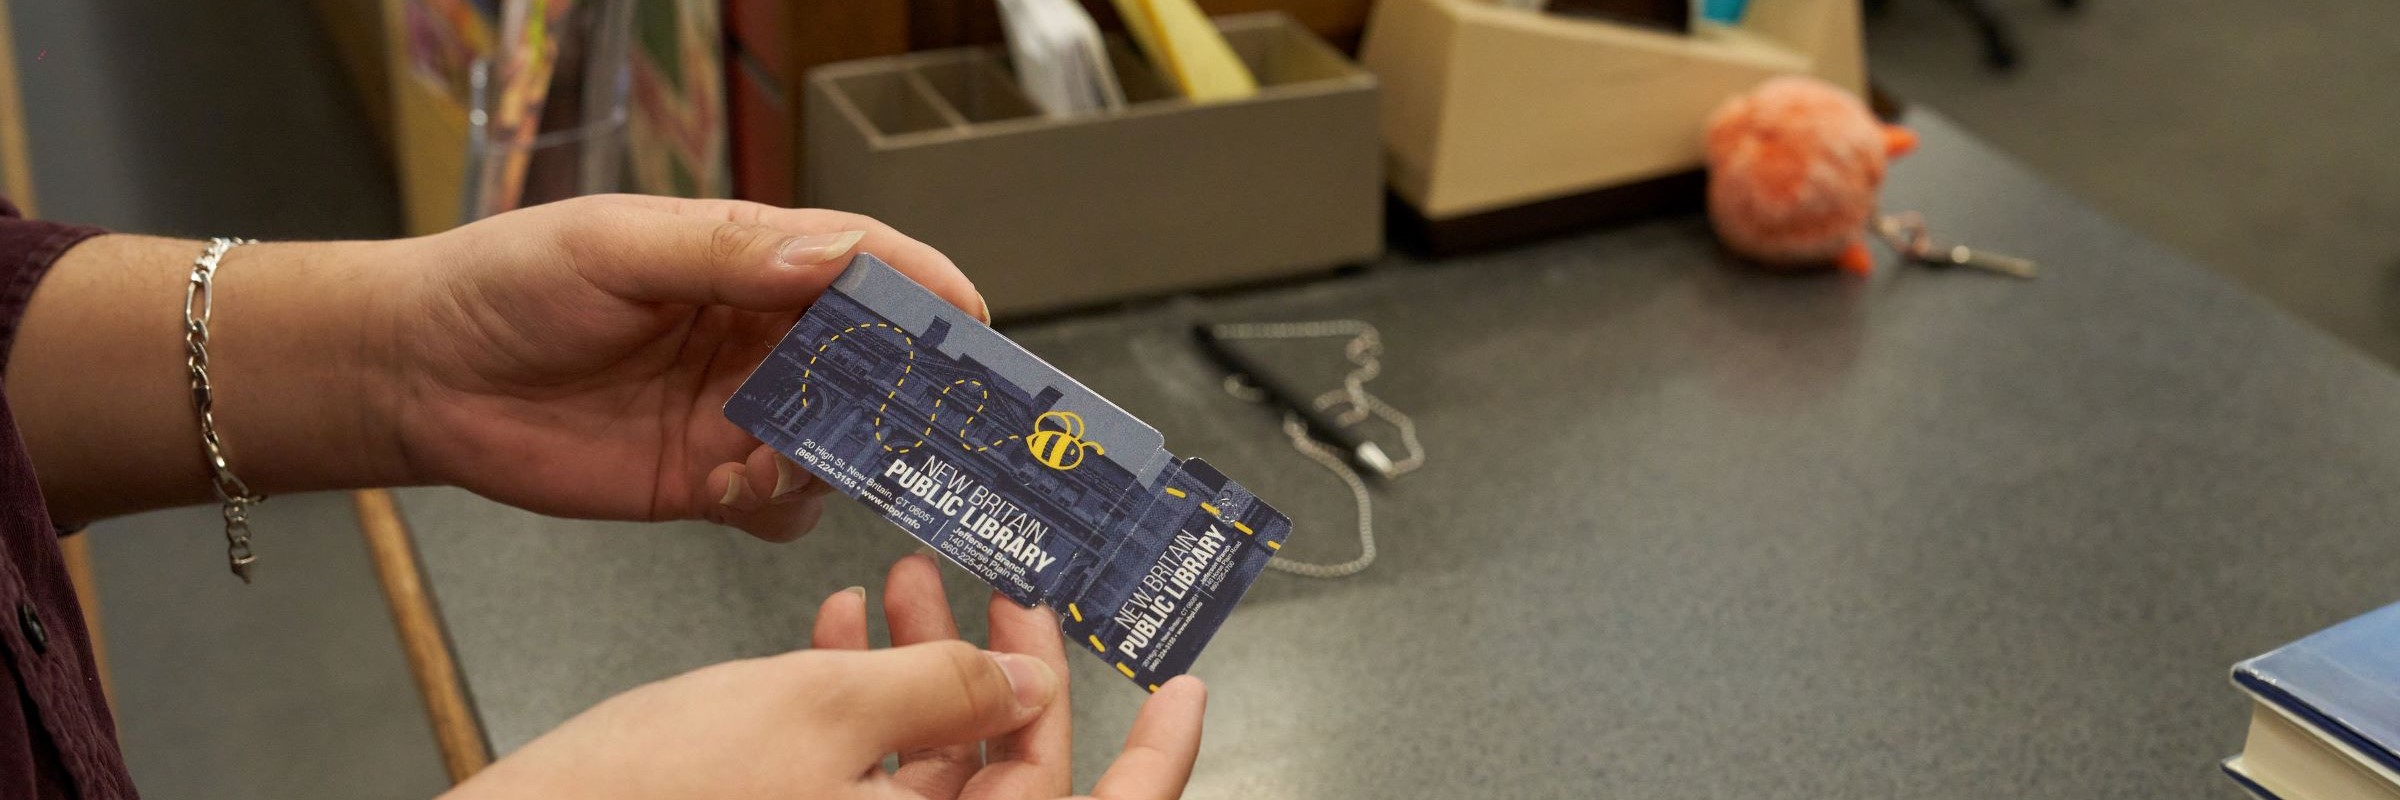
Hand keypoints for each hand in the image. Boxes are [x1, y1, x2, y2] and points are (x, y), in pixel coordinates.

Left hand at [387, 195, 987, 539]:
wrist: (422, 373)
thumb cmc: (509, 283)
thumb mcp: (616, 247)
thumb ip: (728, 254)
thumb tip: (832, 257)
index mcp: (750, 259)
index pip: (864, 265)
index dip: (924, 288)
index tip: (971, 320)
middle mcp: (761, 336)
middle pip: (872, 361)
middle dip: (899, 391)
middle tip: (908, 418)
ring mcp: (739, 411)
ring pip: (839, 442)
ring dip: (829, 455)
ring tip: (769, 455)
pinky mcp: (709, 480)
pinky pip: (784, 505)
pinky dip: (780, 504)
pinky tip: (728, 490)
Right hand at [445, 554, 1208, 799]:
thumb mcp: (819, 711)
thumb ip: (947, 691)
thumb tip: (1025, 686)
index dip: (1159, 753)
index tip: (1186, 688)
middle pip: (1010, 777)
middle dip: (1006, 667)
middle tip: (1002, 586)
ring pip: (929, 770)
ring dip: (923, 670)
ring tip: (896, 581)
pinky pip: (860, 780)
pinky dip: (858, 704)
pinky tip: (832, 630)